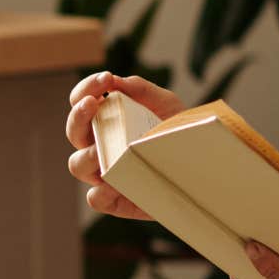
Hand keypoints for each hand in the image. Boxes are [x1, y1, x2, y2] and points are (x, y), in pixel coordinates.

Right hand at [65, 71, 185, 218]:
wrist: (204, 165)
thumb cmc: (177, 132)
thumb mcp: (166, 105)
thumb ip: (141, 90)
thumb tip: (116, 82)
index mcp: (105, 122)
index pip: (82, 103)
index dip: (86, 89)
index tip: (105, 78)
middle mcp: (100, 146)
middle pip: (74, 131)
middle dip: (79, 115)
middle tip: (95, 102)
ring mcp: (106, 174)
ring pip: (77, 165)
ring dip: (88, 154)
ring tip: (107, 148)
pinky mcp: (117, 200)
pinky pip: (96, 199)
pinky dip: (100, 192)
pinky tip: (114, 183)